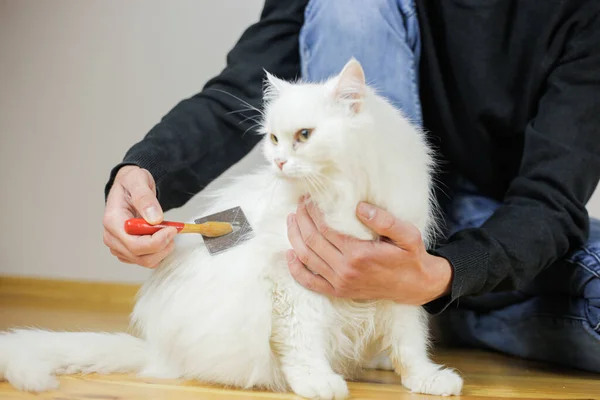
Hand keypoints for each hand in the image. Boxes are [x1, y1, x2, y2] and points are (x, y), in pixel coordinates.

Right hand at [102, 165, 176, 267]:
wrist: (129, 186)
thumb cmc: (131, 182)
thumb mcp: (138, 180)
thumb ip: (145, 198)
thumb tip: (154, 219)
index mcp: (112, 221)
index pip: (135, 244)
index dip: (157, 241)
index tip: (172, 229)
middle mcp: (112, 237)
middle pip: (141, 257)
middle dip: (163, 246)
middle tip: (173, 230)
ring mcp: (118, 246)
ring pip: (145, 261)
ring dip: (162, 250)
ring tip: (168, 231)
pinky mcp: (127, 250)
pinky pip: (146, 260)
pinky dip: (159, 252)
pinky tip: (162, 237)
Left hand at [286, 199, 451, 304]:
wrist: (415, 286)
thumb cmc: (410, 257)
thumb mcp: (407, 234)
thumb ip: (385, 220)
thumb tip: (360, 207)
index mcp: (358, 254)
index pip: (325, 228)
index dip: (313, 211)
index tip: (310, 198)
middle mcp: (345, 270)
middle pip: (311, 241)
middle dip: (301, 219)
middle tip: (299, 204)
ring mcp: (339, 283)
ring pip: (306, 258)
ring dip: (295, 237)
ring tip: (291, 220)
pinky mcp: (338, 292)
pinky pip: (310, 282)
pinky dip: (295, 269)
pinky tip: (290, 254)